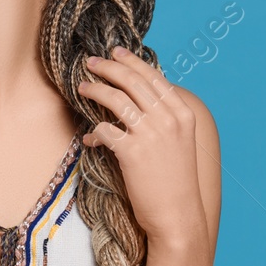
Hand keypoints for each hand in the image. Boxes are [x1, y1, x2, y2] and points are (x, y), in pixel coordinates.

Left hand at [78, 44, 206, 243]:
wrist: (177, 214)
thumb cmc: (175, 180)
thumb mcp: (179, 141)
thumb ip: (163, 117)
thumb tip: (135, 97)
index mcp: (182, 113)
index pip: (153, 76)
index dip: (131, 61)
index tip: (115, 51)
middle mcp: (169, 119)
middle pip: (132, 81)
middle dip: (108, 67)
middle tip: (90, 62)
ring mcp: (151, 134)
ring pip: (115, 99)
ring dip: (94, 90)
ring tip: (82, 88)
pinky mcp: (132, 152)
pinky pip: (104, 130)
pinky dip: (93, 133)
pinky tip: (89, 139)